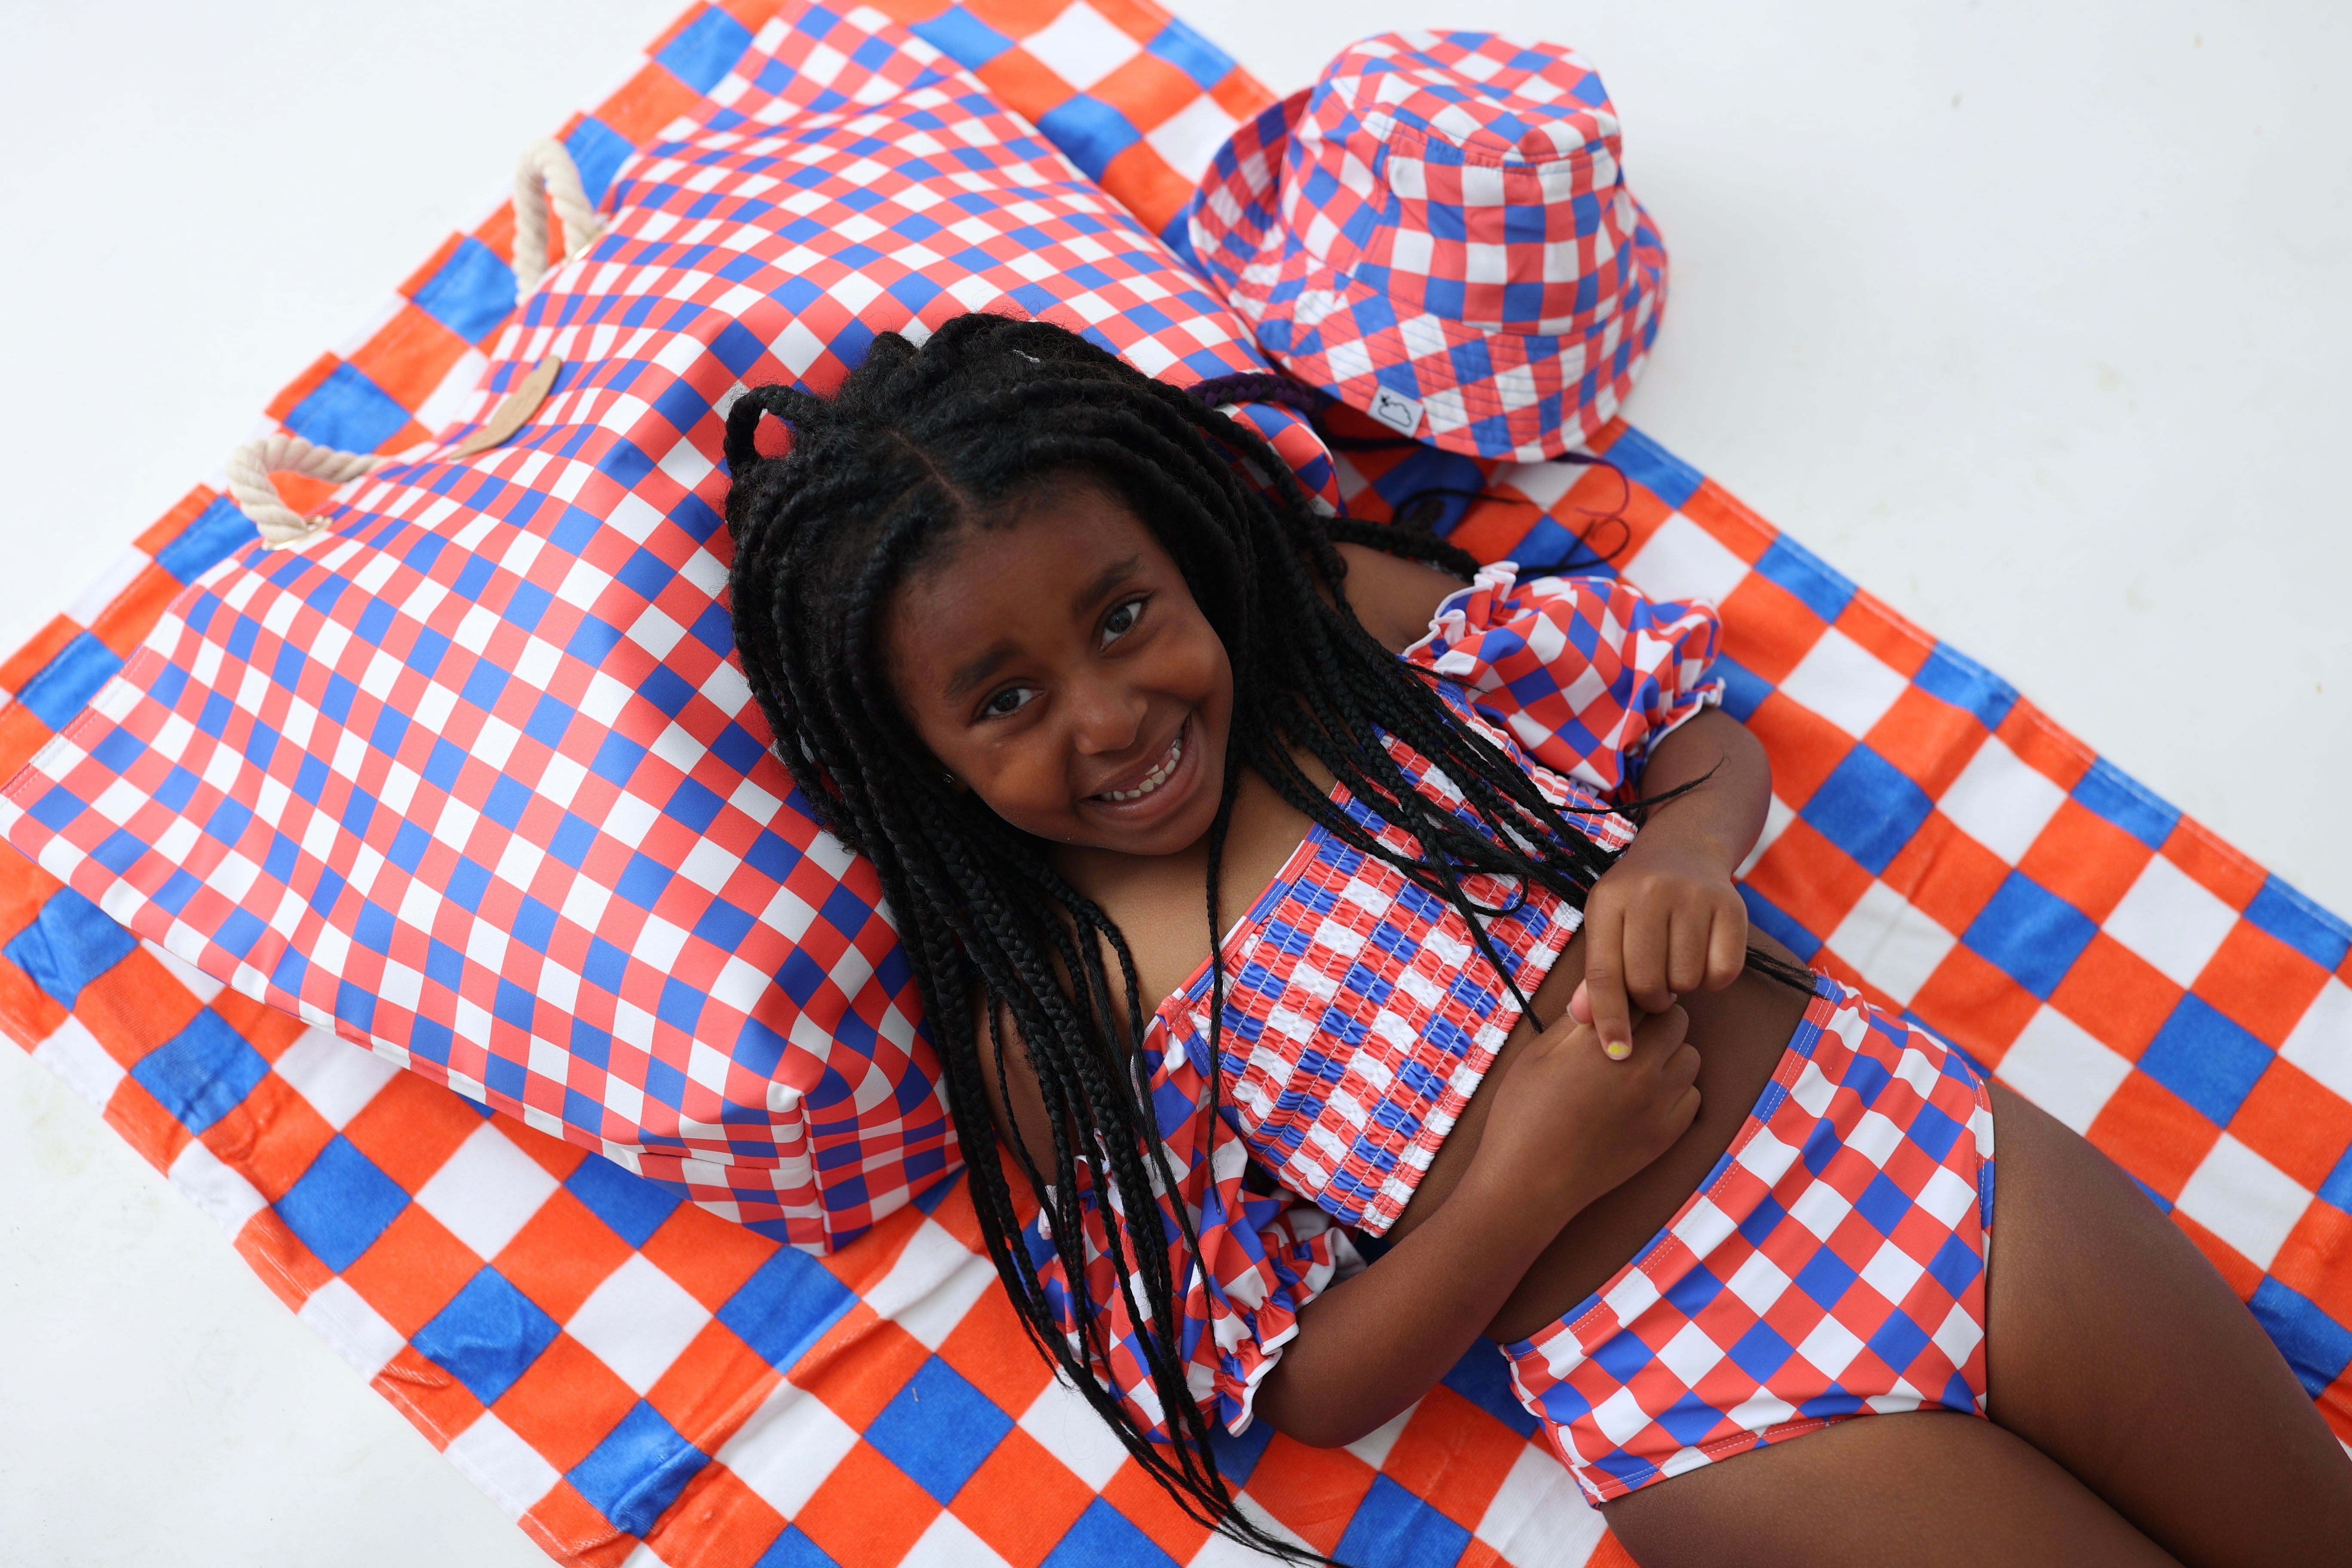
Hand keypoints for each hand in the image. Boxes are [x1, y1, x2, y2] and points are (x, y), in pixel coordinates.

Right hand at [1468, 1003, 1700, 1219]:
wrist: (1530, 1182)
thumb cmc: (1523, 1116)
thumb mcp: (1538, 1054)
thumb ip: (1575, 1020)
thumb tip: (1599, 990)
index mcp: (1605, 1043)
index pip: (1642, 995)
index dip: (1631, 996)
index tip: (1619, 1007)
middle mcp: (1641, 1070)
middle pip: (1676, 1021)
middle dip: (1656, 1020)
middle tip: (1629, 1034)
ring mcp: (1659, 1105)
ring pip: (1690, 1057)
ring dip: (1671, 1053)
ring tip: (1638, 1066)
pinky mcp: (1667, 1135)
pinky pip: (1693, 1096)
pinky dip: (1677, 1090)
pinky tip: (1646, 1097)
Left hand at [1575, 833, 1747, 1058]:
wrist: (1684, 846)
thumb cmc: (1636, 898)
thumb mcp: (1607, 923)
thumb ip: (1597, 973)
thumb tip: (1580, 1019)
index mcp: (1609, 900)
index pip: (1604, 974)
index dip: (1609, 1019)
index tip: (1616, 1054)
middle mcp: (1650, 893)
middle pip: (1647, 984)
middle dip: (1650, 999)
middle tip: (1654, 986)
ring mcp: (1693, 896)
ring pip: (1686, 982)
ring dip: (1681, 986)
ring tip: (1675, 962)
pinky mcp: (1732, 906)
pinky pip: (1723, 973)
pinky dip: (1713, 979)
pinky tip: (1702, 956)